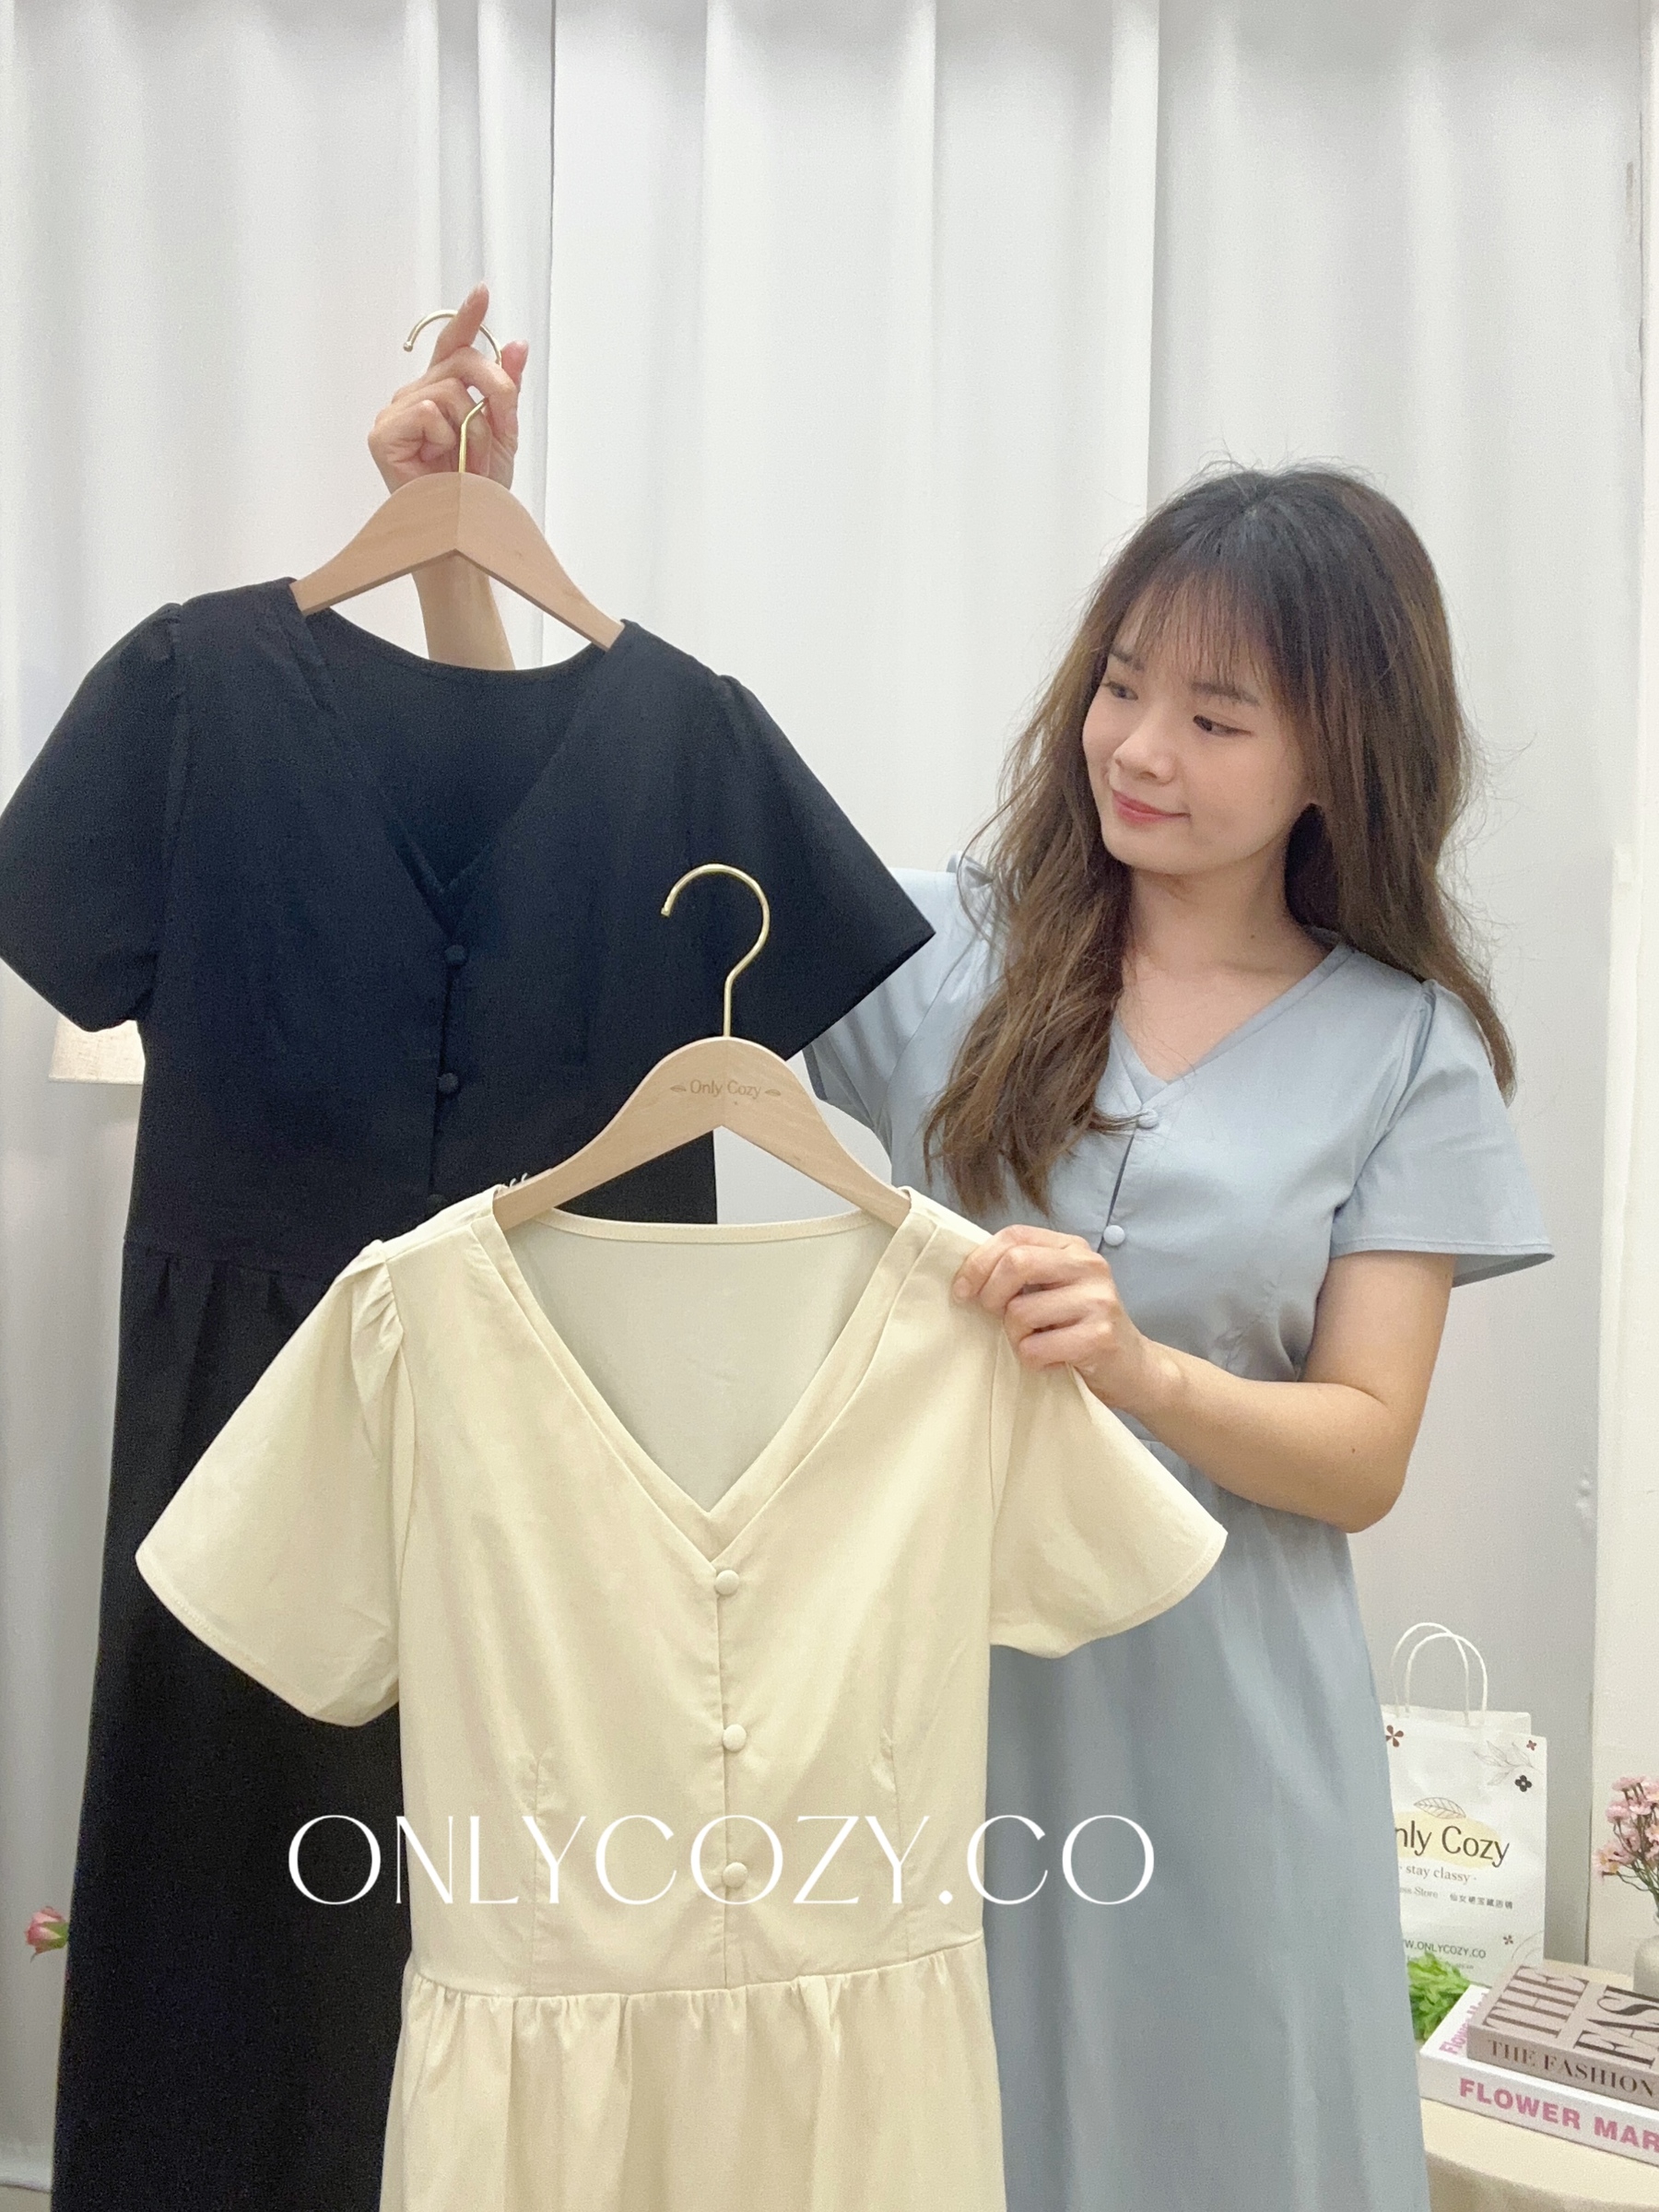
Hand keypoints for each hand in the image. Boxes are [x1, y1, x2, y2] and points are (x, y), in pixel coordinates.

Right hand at [368, 282, 527, 492]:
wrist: (463, 532)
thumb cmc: (477, 494)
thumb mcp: (502, 435)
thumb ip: (505, 390)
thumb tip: (516, 344)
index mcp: (439, 394)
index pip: (452, 346)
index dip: (468, 319)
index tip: (482, 291)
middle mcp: (413, 397)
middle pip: (461, 362)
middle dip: (494, 390)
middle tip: (501, 427)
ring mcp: (394, 414)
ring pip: (448, 389)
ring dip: (471, 427)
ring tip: (466, 461)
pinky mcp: (383, 434)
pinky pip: (427, 411)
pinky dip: (444, 437)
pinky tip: (438, 461)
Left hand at [951, 1224, 1171, 1416]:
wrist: (1134, 1369)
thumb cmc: (1082, 1328)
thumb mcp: (1054, 1289)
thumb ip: (1022, 1274)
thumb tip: (967, 1278)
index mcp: (1072, 1247)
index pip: (1013, 1237)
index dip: (978, 1262)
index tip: (961, 1291)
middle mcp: (1088, 1265)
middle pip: (1016, 1263)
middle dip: (990, 1296)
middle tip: (994, 1317)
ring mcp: (1098, 1300)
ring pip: (1020, 1313)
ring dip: (1016, 1337)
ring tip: (1038, 1342)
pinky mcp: (1100, 1337)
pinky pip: (1036, 1349)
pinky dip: (1034, 1360)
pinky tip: (1055, 1359)